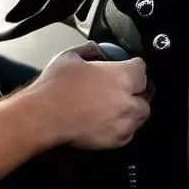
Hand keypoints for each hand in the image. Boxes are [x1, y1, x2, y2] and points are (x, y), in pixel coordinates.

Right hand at [27, 42, 150, 149]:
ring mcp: (124, 122)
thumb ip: (88, 50)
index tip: (126, 67)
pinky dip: (122, 126)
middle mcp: (128, 100)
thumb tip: (95, 49)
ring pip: (141, 114)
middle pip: (146, 93)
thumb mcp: (69, 57)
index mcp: (121, 76)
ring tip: (113, 105)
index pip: (141, 67)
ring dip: (132, 108)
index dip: (132, 66)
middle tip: (119, 87)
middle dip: (135, 89)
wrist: (42, 118)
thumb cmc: (53, 89)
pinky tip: (105, 120)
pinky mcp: (118, 139)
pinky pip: (129, 131)